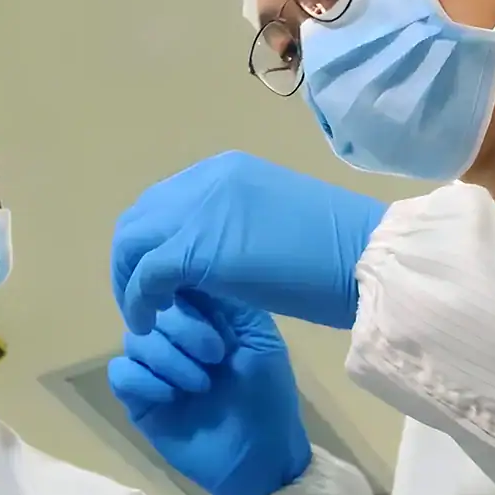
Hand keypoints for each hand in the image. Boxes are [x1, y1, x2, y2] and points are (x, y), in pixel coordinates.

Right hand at [108, 293, 310, 494]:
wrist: (260, 458)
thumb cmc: (267, 397)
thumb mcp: (258, 338)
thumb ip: (226, 299)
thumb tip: (191, 265)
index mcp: (203, 315)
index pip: (174, 282)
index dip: (184, 292)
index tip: (212, 317)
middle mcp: (173, 336)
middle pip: (151, 308)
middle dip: (183, 330)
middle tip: (215, 356)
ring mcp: (153, 367)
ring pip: (134, 339)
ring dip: (169, 359)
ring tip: (200, 385)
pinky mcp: (138, 398)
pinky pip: (121, 372)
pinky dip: (146, 381)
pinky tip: (172, 397)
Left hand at [110, 151, 384, 333]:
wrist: (366, 260)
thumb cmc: (338, 250)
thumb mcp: (273, 224)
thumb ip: (235, 229)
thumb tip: (208, 259)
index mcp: (226, 171)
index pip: (165, 202)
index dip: (153, 242)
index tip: (158, 278)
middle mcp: (204, 181)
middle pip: (140, 218)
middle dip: (131, 260)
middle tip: (144, 301)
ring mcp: (197, 211)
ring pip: (132, 242)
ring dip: (128, 280)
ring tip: (144, 316)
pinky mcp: (195, 249)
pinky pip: (145, 276)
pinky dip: (138, 300)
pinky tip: (150, 323)